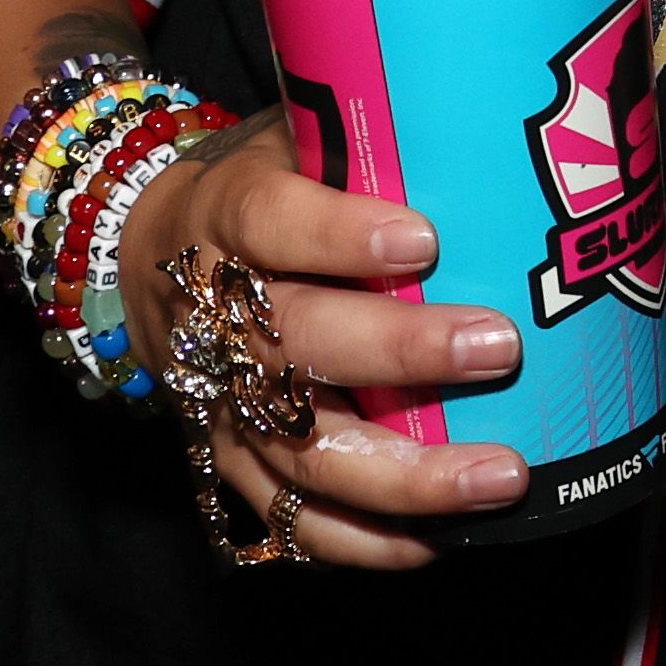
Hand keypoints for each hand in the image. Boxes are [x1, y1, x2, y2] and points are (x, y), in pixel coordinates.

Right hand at [126, 118, 538, 567]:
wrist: (151, 254)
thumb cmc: (267, 186)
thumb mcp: (297, 137)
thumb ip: (375, 138)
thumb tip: (514, 124)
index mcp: (230, 216)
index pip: (272, 222)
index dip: (339, 235)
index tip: (424, 240)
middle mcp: (214, 315)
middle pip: (297, 344)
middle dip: (401, 353)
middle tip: (500, 348)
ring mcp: (219, 403)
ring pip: (301, 452)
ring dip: (405, 474)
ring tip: (501, 475)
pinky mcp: (232, 463)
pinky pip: (291, 521)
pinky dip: (364, 539)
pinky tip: (438, 540)